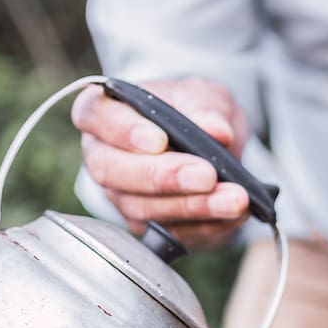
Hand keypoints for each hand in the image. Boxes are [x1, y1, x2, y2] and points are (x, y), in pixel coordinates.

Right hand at [71, 77, 250, 249]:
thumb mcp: (204, 95)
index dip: (122, 131)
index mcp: (102, 112)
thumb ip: (207, 107)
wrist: (209, 143)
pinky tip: (233, 215)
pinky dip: (205, 224)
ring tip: (234, 199)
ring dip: (191, 206)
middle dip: (163, 176)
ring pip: (141, 208)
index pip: (93, 116)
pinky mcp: (143, 225)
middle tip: (207, 175)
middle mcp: (102, 156)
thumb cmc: (192, 110)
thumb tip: (217, 130)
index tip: (160, 140)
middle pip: (112, 170)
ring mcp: (119, 195)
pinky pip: (168, 232)